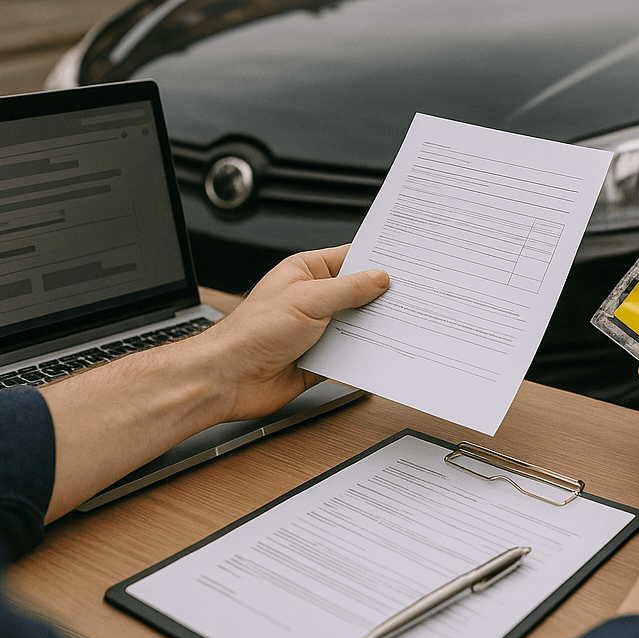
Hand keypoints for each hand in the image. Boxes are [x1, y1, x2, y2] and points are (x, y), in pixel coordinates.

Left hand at [199, 245, 388, 422]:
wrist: (229, 379)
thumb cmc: (252, 332)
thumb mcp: (309, 300)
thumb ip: (348, 289)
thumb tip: (379, 278)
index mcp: (305, 272)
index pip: (349, 258)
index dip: (376, 259)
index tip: (403, 263)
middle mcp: (312, 298)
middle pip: (357, 293)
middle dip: (380, 297)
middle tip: (409, 297)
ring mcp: (316, 328)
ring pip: (357, 325)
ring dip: (373, 328)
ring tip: (401, 326)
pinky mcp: (319, 357)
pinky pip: (350, 353)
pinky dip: (364, 355)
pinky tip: (381, 354)